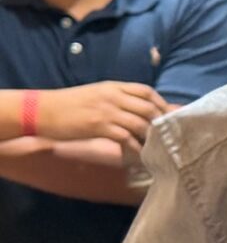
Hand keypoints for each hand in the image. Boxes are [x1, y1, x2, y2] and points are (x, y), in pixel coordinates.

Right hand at [30, 81, 168, 149]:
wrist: (41, 111)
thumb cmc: (67, 105)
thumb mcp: (96, 95)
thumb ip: (118, 100)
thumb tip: (139, 110)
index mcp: (113, 86)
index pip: (146, 90)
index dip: (161, 103)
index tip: (169, 116)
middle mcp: (113, 96)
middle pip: (149, 107)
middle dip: (161, 122)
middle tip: (168, 136)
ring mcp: (107, 111)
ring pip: (141, 123)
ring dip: (151, 137)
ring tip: (156, 148)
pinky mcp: (99, 126)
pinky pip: (126, 137)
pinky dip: (136, 148)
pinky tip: (139, 155)